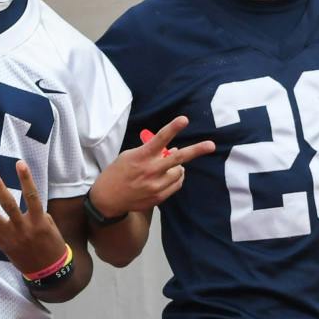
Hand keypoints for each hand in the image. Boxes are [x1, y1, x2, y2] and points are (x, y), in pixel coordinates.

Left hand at [0, 161, 67, 275]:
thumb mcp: (51, 227)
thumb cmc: (52, 246)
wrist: (48, 271)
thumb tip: (25, 203)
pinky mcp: (2, 244)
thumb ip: (37, 214)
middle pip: (8, 204)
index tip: (20, 163)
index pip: (32, 196)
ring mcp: (10, 236)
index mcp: (38, 221)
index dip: (26, 179)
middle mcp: (23, 227)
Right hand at [84, 116, 215, 217]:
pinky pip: (177, 185)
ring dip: (179, 166)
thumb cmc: (118, 172)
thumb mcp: (129, 156)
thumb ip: (150, 152)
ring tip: (170, 166)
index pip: (160, 139)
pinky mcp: (158, 197)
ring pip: (180, 172)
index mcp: (141, 156)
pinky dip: (176, 178)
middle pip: (179, 158)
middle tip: (211, 145)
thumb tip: (172, 150)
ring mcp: (155, 185)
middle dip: (197, 150)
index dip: (173, 128)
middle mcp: (150, 170)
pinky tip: (169, 176)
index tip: (184, 119)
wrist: (108, 198)